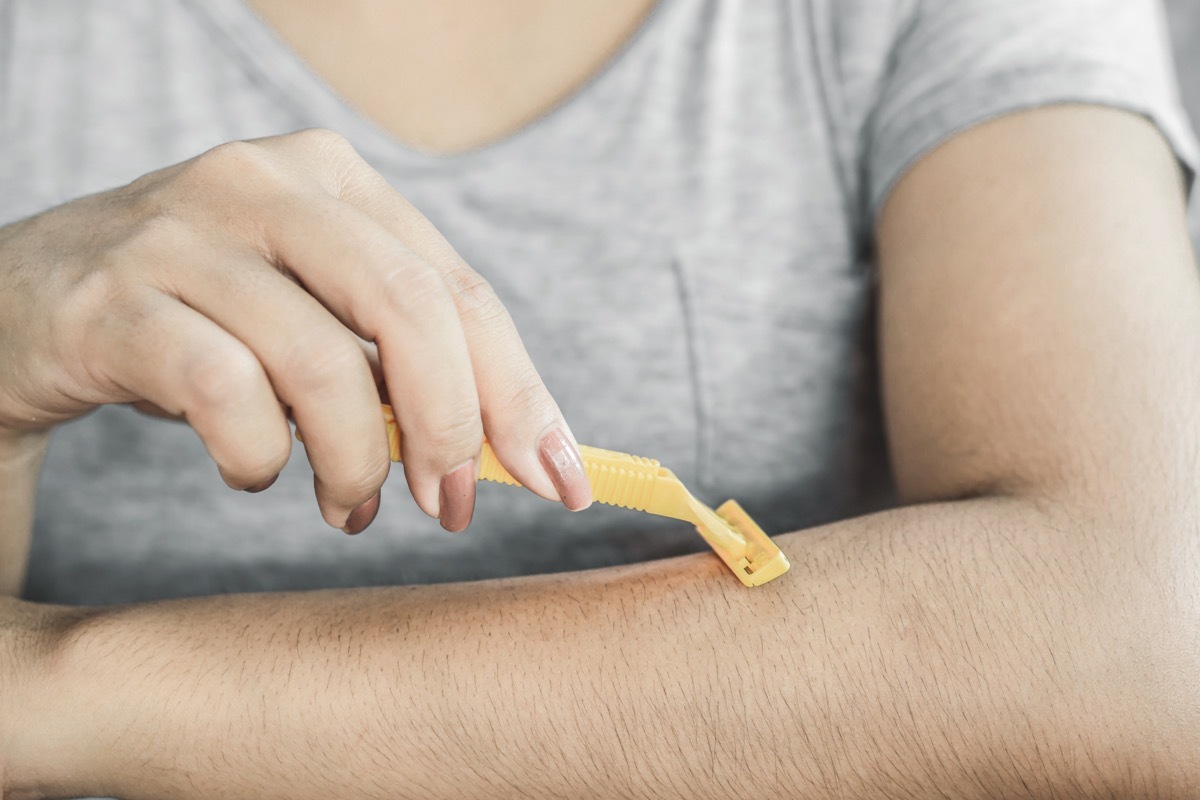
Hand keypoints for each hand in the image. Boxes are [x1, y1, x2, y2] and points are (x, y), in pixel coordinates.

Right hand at [0, 129, 591, 533]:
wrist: (29, 304)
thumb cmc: (203, 320)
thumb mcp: (314, 316)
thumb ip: (402, 360)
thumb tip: (519, 447)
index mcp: (337, 180)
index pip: (462, 291)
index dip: (522, 393)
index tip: (561, 480)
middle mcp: (267, 184)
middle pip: (411, 309)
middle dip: (454, 429)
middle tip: (454, 508)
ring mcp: (184, 233)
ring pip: (322, 362)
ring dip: (355, 464)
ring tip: (349, 508)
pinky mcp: (113, 298)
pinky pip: (223, 395)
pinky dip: (259, 459)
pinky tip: (256, 474)